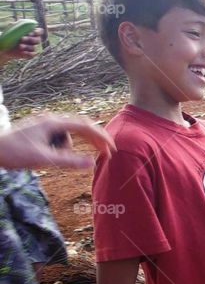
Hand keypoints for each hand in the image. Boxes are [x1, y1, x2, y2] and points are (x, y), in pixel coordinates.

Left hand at [0, 28, 42, 64]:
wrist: (6, 47)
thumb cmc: (10, 36)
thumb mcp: (12, 30)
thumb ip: (14, 26)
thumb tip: (12, 23)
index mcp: (32, 33)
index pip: (40, 31)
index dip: (38, 32)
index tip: (34, 32)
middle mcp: (33, 40)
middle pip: (37, 40)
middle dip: (31, 39)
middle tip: (22, 38)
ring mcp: (32, 48)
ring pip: (33, 47)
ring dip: (27, 47)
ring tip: (20, 46)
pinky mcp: (29, 55)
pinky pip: (32, 55)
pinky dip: (28, 54)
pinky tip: (23, 52)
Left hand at [0, 115, 115, 168]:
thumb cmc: (13, 153)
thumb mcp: (43, 159)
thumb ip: (69, 161)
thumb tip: (92, 163)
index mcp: (53, 123)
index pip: (85, 126)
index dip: (101, 137)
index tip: (112, 148)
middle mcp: (50, 120)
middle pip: (80, 126)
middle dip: (94, 140)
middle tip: (107, 153)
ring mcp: (44, 124)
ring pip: (68, 134)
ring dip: (71, 147)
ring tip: (59, 160)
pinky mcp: (39, 130)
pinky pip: (58, 136)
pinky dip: (63, 146)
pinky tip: (52, 156)